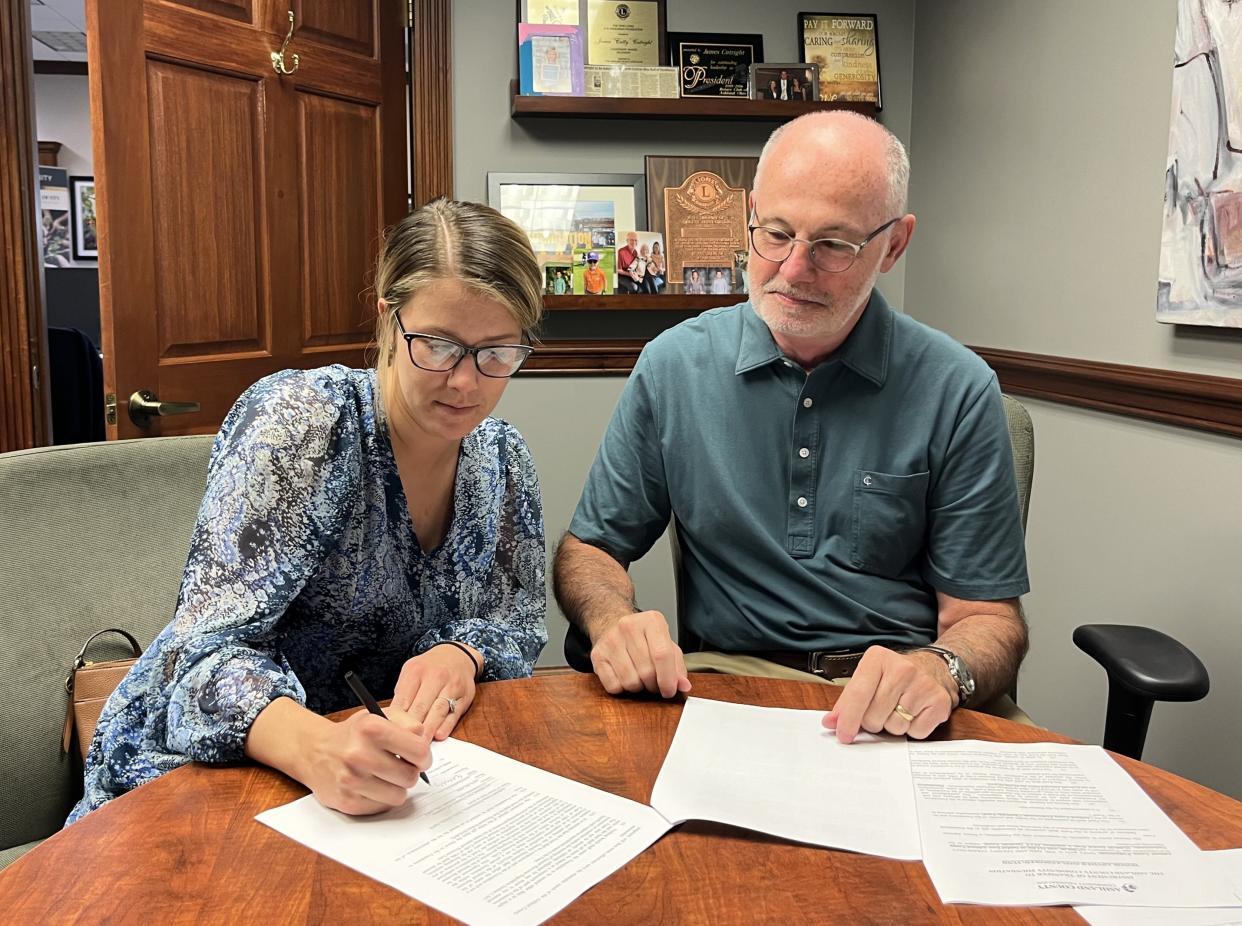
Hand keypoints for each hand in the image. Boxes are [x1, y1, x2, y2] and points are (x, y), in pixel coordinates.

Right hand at [303, 705, 430, 814]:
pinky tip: (370, 786)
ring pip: (398, 796)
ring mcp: (351, 781)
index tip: (420, 758)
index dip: (424, 756)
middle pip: (410, 777)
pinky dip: (381, 798)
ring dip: (396, 787)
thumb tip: (426, 743)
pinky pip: (382, 807)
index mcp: (371, 729)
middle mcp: (359, 755)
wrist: (314, 751)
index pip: (419, 751)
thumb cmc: (354, 734)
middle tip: (400, 767)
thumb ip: (409, 723)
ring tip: (385, 776)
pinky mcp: (346, 802)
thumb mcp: (380, 716)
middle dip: (410, 772)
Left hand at [391, 643, 478, 740]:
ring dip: (428, 731)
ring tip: (419, 746)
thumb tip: (391, 720)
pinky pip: (454, 713)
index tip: (390, 736)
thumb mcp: (412, 672)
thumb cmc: (429, 669)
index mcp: (416, 671)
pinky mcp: (464, 696)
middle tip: (403, 747)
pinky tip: (439, 735)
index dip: (396, 721)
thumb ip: (403, 694)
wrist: (458, 656)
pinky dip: (446, 726)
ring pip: (438, 711)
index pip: (403, 700)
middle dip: (411, 729)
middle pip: (420, 707)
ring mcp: (452, 686)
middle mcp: (435, 677)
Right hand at [590, 610, 690, 698]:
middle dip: (654, 685)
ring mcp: (610, 640)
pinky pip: (613, 686)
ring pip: (630, 681)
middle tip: (654, 682)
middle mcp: (629, 627)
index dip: (668, 679)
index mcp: (652, 621)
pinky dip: (622, 688)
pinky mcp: (597, 655)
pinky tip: (624, 676)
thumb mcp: (666, 644)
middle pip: (647, 671)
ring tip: (639, 677)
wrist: (612, 624)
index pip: (662, 654)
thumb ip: (677, 665)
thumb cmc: (643, 638)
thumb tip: (683, 685)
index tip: (669, 690)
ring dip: (638, 687)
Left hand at [822, 646, 953, 743]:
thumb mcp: (868, 679)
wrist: (935, 668)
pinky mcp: (940, 702)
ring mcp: (924, 684)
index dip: (848, 719)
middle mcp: (902, 668)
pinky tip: (914, 713)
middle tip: (880, 712)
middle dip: (873, 722)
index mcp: (878, 658)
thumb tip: (831, 723)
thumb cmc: (894, 676)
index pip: (858, 695)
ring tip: (899, 709)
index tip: (843, 735)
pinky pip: (916, 733)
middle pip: (874, 715)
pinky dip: (912, 730)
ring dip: (893, 726)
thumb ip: (847, 701)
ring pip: (895, 726)